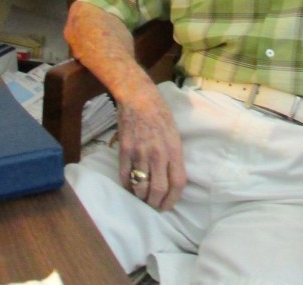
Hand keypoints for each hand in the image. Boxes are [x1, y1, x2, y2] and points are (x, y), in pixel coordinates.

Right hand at [115, 82, 186, 210]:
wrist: (138, 97)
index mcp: (174, 149)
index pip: (177, 183)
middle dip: (155, 204)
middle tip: (153, 206)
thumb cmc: (160, 113)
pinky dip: (127, 186)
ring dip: (141, 197)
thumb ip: (174, 155)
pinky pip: (125, 176)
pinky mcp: (125, 150)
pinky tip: (129, 186)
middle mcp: (158, 153)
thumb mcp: (175, 133)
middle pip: (158, 190)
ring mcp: (140, 153)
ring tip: (141, 199)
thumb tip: (171, 179)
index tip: (167, 206)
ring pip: (140, 186)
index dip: (173, 200)